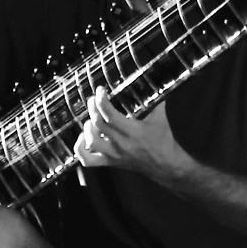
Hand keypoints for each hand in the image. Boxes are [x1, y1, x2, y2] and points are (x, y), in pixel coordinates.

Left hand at [74, 89, 193, 182]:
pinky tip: (83, 138)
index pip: (110, 116)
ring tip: (91, 120)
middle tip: (94, 99)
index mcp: (134, 131)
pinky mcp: (110, 162)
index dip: (102, 101)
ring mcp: (114, 155)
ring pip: (91, 142)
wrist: (166, 166)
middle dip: (93, 108)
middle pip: (98, 124)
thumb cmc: (164, 140)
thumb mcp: (160, 118)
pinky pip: (88, 160)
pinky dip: (80, 149)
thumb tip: (152, 82)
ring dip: (88, 128)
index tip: (101, 90)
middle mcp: (122, 144)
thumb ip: (155, 100)